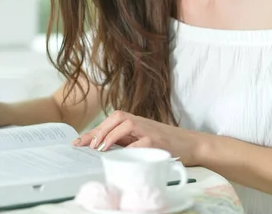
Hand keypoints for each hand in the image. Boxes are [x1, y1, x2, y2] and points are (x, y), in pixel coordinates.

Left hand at [74, 110, 204, 165]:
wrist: (192, 144)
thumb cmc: (164, 143)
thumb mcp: (142, 139)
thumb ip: (125, 140)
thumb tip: (101, 148)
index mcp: (135, 121)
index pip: (110, 121)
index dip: (93, 131)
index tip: (78, 142)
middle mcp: (141, 122)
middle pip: (116, 117)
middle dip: (99, 130)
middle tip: (88, 145)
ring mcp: (150, 130)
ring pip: (126, 124)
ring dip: (111, 135)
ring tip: (101, 148)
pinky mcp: (158, 141)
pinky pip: (141, 142)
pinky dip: (130, 148)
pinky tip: (122, 155)